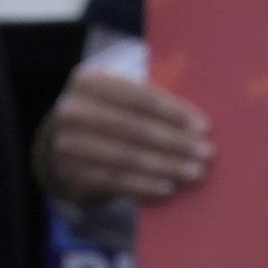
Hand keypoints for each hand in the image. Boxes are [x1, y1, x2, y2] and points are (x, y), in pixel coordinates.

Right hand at [39, 67, 213, 216]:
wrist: (61, 142)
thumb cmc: (105, 113)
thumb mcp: (116, 94)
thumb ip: (147, 97)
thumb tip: (194, 119)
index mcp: (89, 80)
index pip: (138, 96)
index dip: (173, 112)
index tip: (203, 126)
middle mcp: (74, 110)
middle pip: (134, 128)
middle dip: (175, 142)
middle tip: (206, 153)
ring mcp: (70, 145)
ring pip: (127, 156)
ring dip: (166, 166)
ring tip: (194, 172)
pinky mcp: (74, 174)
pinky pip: (116, 181)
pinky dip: (145, 185)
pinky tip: (169, 187)